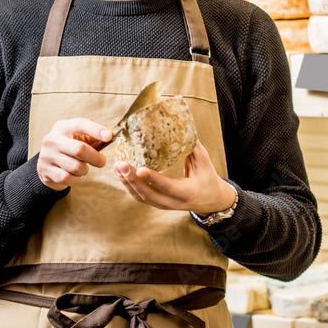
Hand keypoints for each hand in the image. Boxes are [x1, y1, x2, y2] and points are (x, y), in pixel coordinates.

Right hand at [37, 119, 111, 190]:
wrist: (46, 164)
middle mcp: (52, 139)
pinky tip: (74, 175)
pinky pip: (68, 178)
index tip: (109, 137)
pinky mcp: (46, 170)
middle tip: (102, 161)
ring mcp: (47, 155)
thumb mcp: (77, 139)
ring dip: (85, 170)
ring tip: (83, 168)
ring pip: (76, 166)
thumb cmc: (68, 149)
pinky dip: (76, 179)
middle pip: (80, 149)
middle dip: (95, 158)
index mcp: (62, 127)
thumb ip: (92, 138)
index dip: (96, 130)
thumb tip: (110, 137)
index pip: (80, 125)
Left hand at [114, 140, 235, 215]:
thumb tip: (180, 122)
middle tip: (121, 164)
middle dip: (132, 180)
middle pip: (148, 195)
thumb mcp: (203, 160)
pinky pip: (140, 197)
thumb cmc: (207, 178)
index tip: (140, 169)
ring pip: (141, 197)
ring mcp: (164, 205)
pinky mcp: (157, 204)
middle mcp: (173, 202)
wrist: (211, 200)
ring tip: (117, 167)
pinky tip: (121, 174)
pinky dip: (129, 186)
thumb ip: (191, 144)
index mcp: (187, 192)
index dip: (153, 178)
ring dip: (127, 183)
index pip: (167, 186)